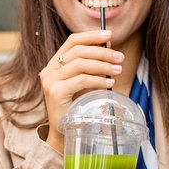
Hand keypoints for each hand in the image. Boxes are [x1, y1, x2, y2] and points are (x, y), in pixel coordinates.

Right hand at [38, 30, 124, 152]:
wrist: (64, 134)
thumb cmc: (76, 108)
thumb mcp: (84, 83)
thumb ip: (92, 66)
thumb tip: (109, 46)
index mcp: (53, 65)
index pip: (71, 42)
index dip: (91, 35)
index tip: (109, 34)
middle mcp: (48, 71)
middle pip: (77, 51)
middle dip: (102, 51)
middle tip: (120, 58)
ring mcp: (50, 81)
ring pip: (80, 63)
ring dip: (103, 65)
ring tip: (118, 70)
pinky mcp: (55, 92)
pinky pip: (81, 79)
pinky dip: (98, 79)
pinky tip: (109, 83)